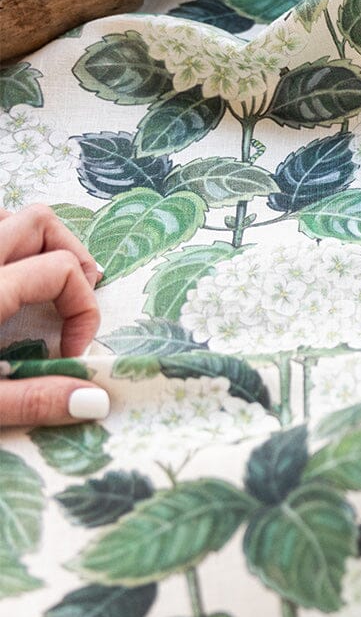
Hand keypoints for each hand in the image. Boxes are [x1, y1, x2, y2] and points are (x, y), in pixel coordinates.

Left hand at [0, 205, 107, 427]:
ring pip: (7, 216)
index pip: (63, 271)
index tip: (71, 355)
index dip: (83, 312)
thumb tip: (95, 400)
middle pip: (40, 221)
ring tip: (45, 283)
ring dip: (36, 243)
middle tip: (77, 301)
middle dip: (73, 256)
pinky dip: (5, 243)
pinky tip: (9, 280)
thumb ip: (33, 400)